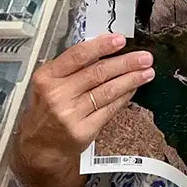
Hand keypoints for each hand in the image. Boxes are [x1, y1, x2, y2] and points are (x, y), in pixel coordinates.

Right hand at [11, 33, 153, 186]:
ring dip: (131, 80)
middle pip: (98, 73)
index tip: (120, 40)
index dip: (101, 46)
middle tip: (145, 58)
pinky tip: (133, 89)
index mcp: (48, 77)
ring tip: (147, 72)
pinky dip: (124, 97)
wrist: (39, 146)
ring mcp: (70, 114)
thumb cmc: (49, 108)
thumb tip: (108, 49)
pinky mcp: (83, 131)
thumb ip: (75, 66)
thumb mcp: (51, 83)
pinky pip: (110, 109)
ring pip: (108, 91)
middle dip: (126, 63)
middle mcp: (57, 95)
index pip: (78, 56)